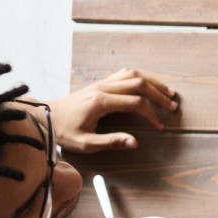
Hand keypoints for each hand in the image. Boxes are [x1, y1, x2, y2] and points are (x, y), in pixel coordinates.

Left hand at [46, 69, 179, 151]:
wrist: (45, 116)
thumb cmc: (64, 131)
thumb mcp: (86, 143)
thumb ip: (111, 142)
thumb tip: (135, 142)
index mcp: (101, 102)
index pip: (136, 103)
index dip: (152, 114)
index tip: (160, 126)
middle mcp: (103, 88)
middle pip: (139, 83)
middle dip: (159, 94)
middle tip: (173, 106)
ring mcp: (101, 83)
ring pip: (133, 74)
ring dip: (153, 82)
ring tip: (167, 91)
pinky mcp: (100, 83)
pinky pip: (124, 74)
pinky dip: (141, 77)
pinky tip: (148, 85)